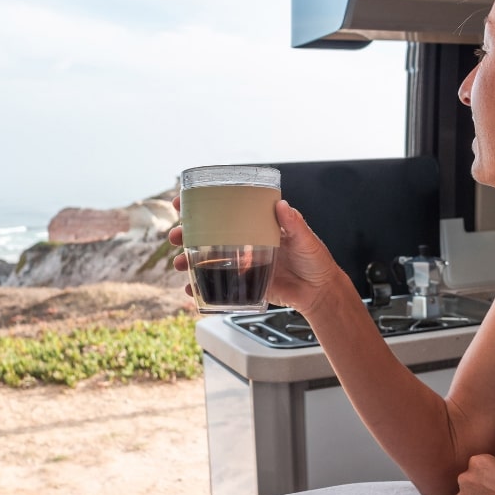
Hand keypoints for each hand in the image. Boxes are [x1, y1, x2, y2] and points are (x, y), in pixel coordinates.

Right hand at [167, 196, 343, 314]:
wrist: (320, 293)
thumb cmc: (316, 262)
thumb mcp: (306, 239)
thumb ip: (294, 224)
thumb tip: (283, 206)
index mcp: (257, 225)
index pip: (226, 209)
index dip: (202, 205)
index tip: (182, 201)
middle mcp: (246, 241)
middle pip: (208, 234)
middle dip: (186, 234)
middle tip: (174, 236)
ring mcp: (243, 263)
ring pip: (208, 259)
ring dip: (189, 261)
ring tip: (179, 264)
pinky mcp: (245, 284)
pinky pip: (218, 286)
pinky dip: (201, 289)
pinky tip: (190, 291)